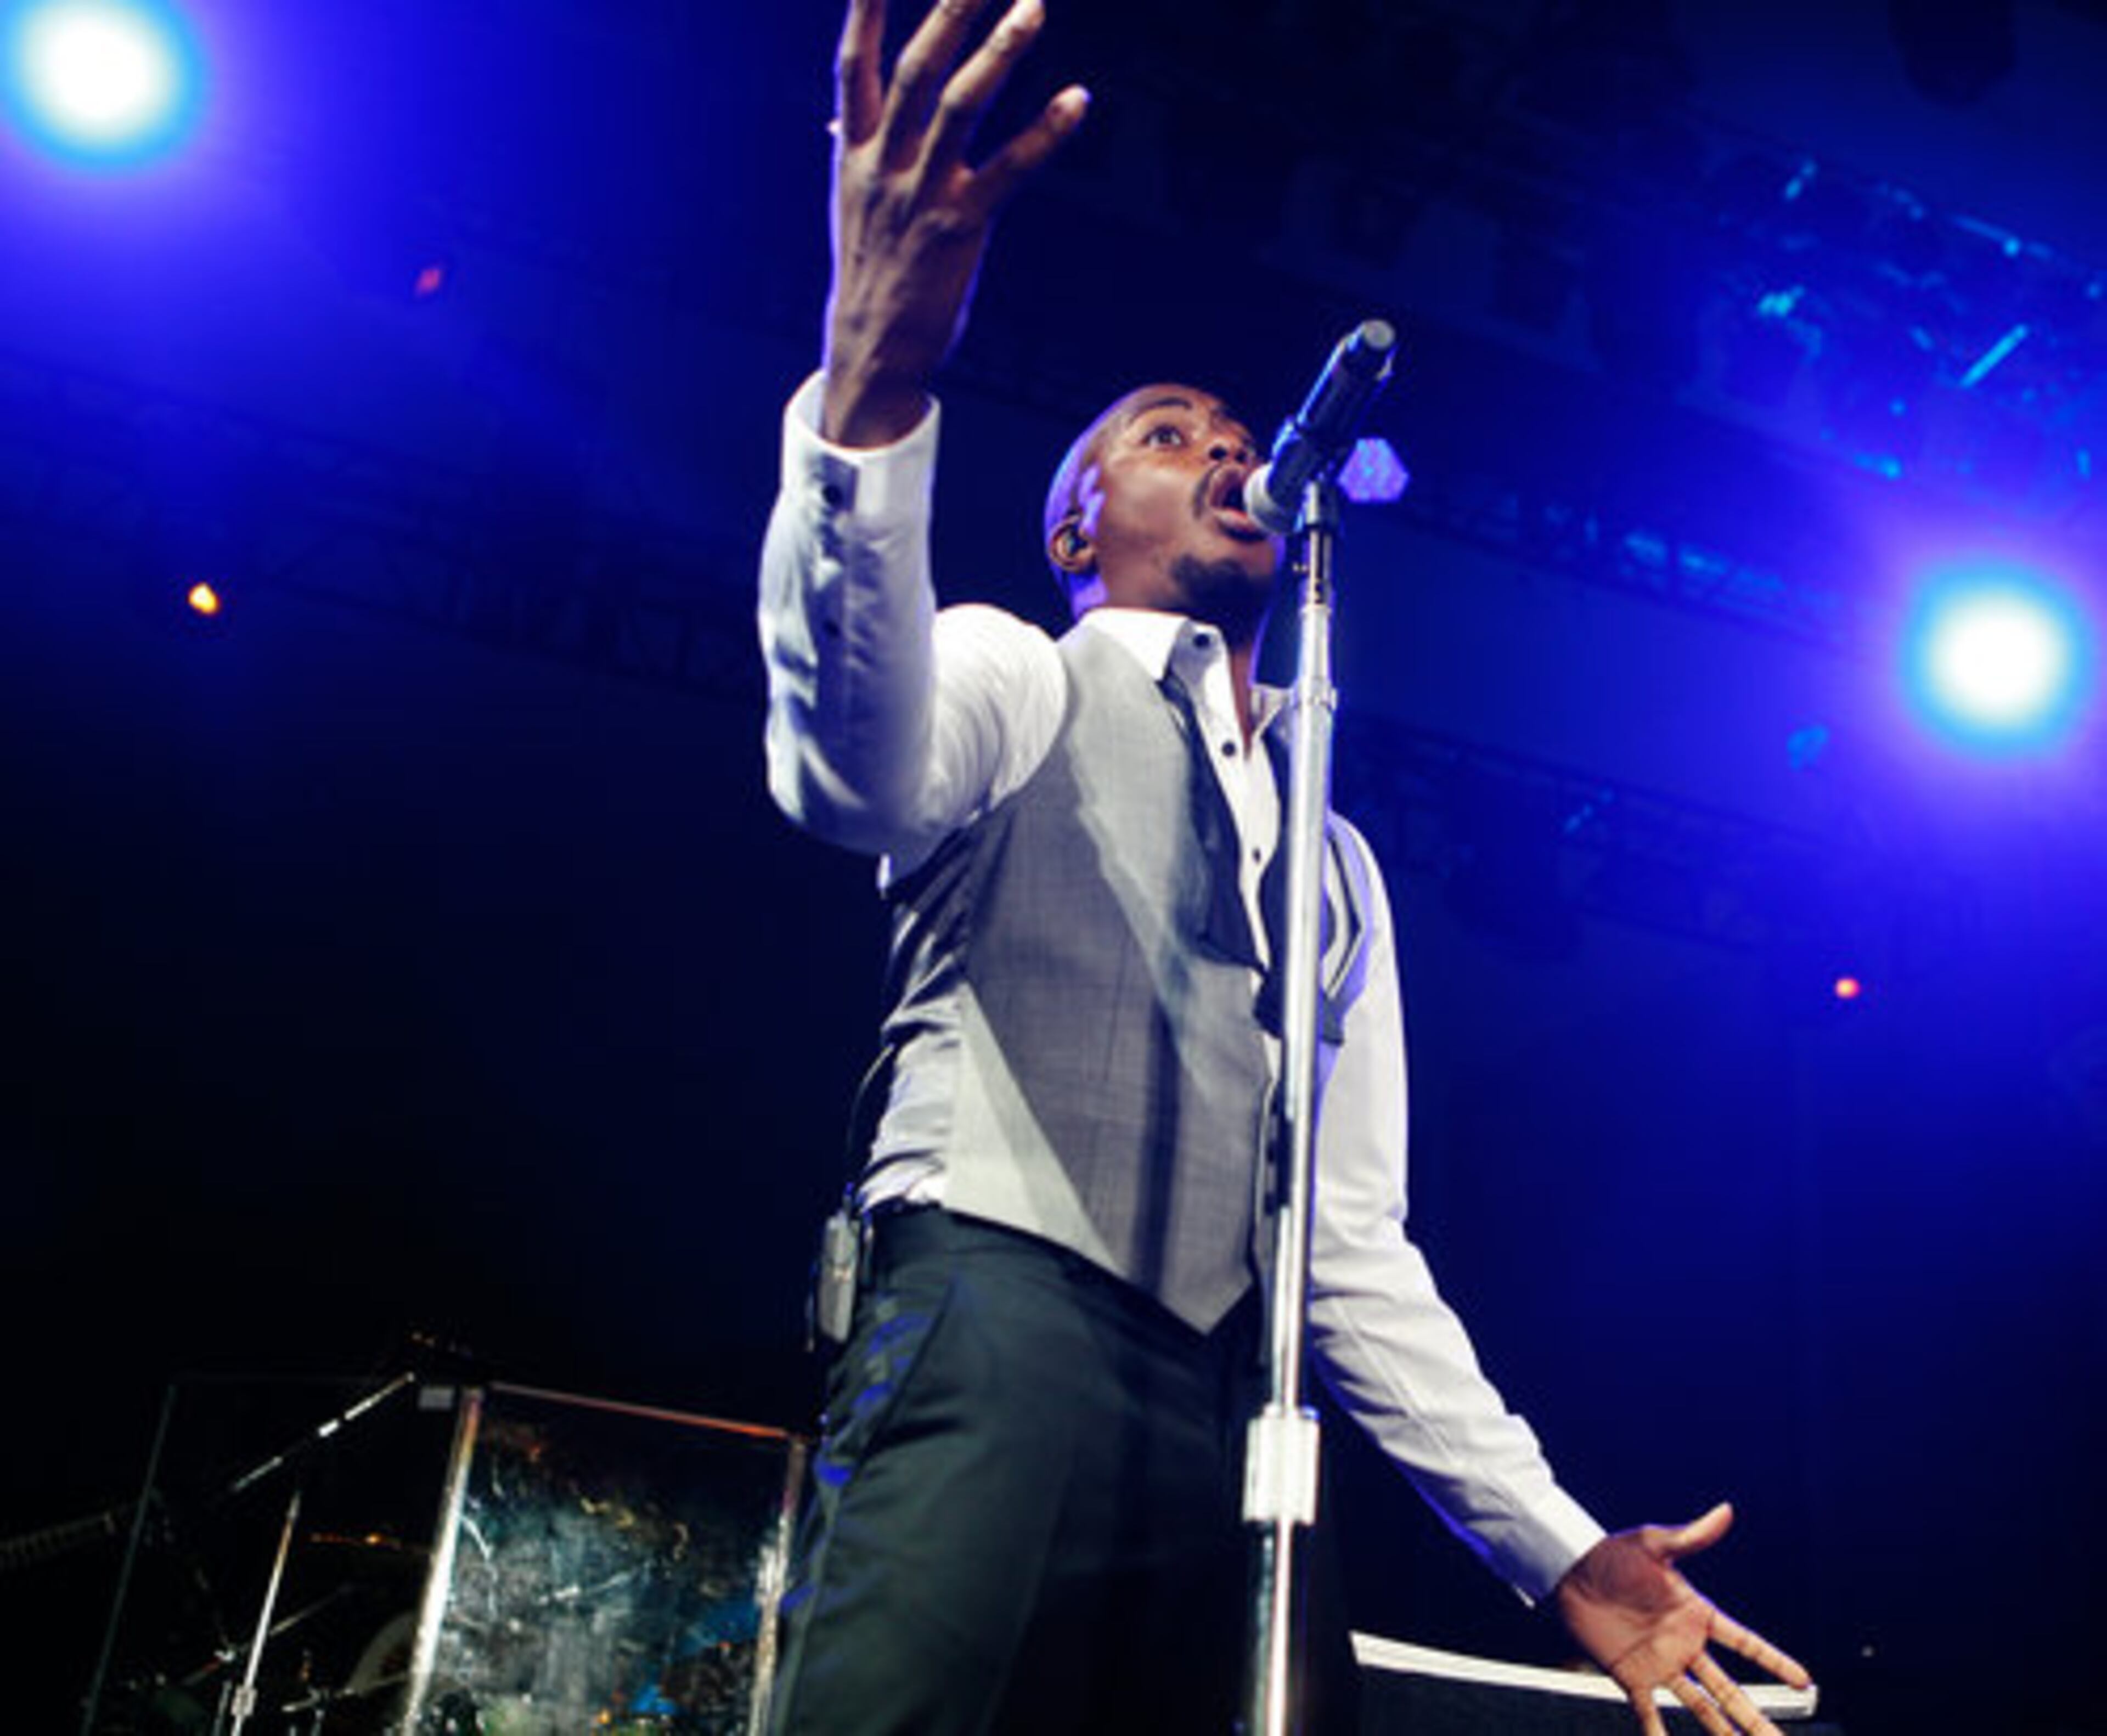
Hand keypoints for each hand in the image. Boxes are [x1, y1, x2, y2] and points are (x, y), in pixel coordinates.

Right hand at [822, 0, 1088, 445]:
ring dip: (999, 54)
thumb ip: (854, 153)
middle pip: (914, 69)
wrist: (869, 348)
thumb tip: (836, 121)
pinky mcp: (959, 227)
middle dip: (950, 11)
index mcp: (852, 152)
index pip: (851, 64)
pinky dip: (1045, 132)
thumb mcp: (853, 205)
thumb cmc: (871, 270)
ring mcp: (921, 194)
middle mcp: (882, 164)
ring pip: (958, 107)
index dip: (864, 8)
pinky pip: (1009, 170)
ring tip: (1032, 7)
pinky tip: (1077, 99)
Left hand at [1554, 1503, 1812, 1735]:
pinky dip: (1657, 1732)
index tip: (1804, 1681)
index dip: (1774, 1660)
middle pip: (1730, 1689)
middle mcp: (1685, 1645)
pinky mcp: (1631, 1676)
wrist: (1569, 1570)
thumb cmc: (1613, 1553)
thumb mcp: (1654, 1544)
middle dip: (1755, 1718)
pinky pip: (1649, 1712)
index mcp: (1696, 1614)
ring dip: (1722, 1731)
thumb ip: (1691, 1537)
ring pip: (1701, 1706)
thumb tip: (1724, 1511)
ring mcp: (1661, 1664)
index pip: (1745, 1642)